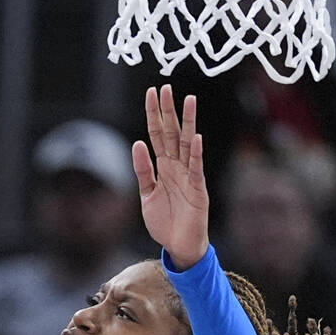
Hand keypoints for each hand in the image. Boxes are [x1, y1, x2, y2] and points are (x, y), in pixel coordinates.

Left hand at [133, 85, 208, 268]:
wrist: (179, 246)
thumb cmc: (165, 221)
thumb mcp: (147, 194)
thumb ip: (143, 171)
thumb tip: (138, 144)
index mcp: (164, 167)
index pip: (158, 135)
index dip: (154, 115)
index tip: (151, 94)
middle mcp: (177, 167)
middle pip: (172, 133)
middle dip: (168, 111)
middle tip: (165, 87)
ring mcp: (189, 176)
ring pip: (187, 144)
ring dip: (187, 123)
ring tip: (187, 100)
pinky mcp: (197, 190)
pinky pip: (196, 169)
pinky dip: (195, 154)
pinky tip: (195, 137)